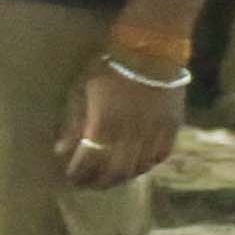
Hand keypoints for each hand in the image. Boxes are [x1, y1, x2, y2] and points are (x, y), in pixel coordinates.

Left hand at [56, 57, 181, 191]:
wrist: (150, 49)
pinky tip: (136, 167)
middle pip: (116, 170)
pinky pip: (161, 155)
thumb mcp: (82, 91)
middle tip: (88, 185)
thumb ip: (72, 123)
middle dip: (99, 182)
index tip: (71, 178)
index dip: (80, 173)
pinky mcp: (173, 126)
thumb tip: (61, 150)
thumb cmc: (109, 67)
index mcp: (106, 124)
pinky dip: (147, 165)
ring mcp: (155, 131)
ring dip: (122, 177)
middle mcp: (132, 133)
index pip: (90, 160)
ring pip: (139, 167)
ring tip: (109, 179)